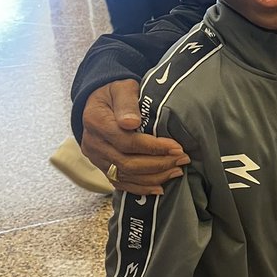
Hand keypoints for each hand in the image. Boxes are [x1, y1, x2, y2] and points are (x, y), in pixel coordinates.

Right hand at [81, 80, 189, 194]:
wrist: (98, 102)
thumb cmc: (115, 92)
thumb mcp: (122, 88)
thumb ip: (127, 103)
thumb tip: (131, 122)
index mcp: (96, 122)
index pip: (128, 142)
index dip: (154, 147)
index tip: (177, 147)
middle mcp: (93, 144)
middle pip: (127, 163)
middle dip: (159, 164)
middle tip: (183, 159)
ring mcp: (95, 158)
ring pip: (125, 176)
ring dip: (154, 177)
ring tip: (177, 171)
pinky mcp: (101, 167)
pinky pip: (119, 183)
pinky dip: (140, 188)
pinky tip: (159, 187)